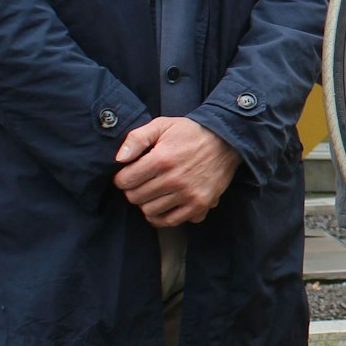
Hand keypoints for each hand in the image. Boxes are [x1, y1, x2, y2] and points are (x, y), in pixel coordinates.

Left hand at [113, 117, 239, 227]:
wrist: (226, 140)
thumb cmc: (191, 132)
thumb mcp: (162, 125)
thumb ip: (136, 138)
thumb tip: (119, 159)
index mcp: (162, 159)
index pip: (125, 181)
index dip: (122, 177)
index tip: (129, 173)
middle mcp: (174, 179)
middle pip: (135, 197)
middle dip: (133, 189)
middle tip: (142, 182)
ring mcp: (188, 194)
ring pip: (150, 211)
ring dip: (147, 203)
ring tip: (154, 192)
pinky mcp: (200, 204)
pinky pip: (171, 221)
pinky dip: (162, 217)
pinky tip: (162, 206)